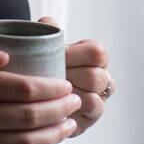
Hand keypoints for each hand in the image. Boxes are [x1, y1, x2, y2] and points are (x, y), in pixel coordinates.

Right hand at [0, 39, 81, 143]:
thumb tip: (6, 56)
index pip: (20, 87)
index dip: (50, 87)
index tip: (65, 83)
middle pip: (27, 116)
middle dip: (59, 108)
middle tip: (74, 100)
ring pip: (24, 142)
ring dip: (54, 134)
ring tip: (69, 123)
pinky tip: (47, 140)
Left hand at [38, 16, 111, 138]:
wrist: (39, 92)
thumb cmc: (45, 63)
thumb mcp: (46, 46)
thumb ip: (47, 32)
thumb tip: (47, 23)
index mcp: (97, 57)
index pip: (97, 53)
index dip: (76, 55)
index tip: (56, 57)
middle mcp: (104, 78)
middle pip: (95, 78)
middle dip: (69, 78)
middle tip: (47, 78)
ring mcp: (101, 100)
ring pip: (92, 99)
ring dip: (68, 97)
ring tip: (49, 93)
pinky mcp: (91, 119)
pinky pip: (86, 117)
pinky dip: (69, 111)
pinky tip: (53, 107)